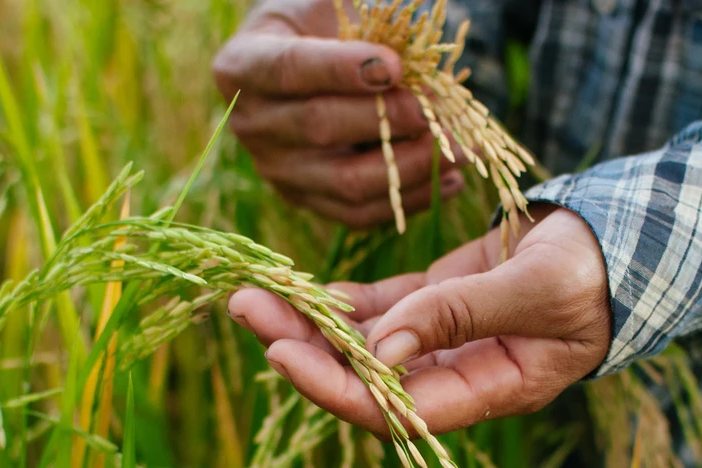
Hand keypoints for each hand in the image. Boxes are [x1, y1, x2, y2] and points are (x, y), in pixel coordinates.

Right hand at [212, 0, 464, 227]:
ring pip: (346, 182)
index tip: (396, 65)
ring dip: (411, 167)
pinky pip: (360, 213)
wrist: (304, 67)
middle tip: (437, 109)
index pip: (289, 69)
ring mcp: (277, 170)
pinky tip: (451, 181)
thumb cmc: (322, 28)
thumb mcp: (330, 9)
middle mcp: (251, 124)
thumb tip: (413, 65)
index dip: (341, 69)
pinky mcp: (307, 200)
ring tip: (459, 149)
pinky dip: (411, 199)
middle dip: (388, 119)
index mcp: (243, 65)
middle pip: (319, 129)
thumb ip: (364, 27)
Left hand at [227, 206, 611, 436]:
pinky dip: (338, 302)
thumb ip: (461, 316)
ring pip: (362, 342)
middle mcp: (454, 376)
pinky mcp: (433, 306)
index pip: (396, 411)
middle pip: (363, 377)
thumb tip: (382, 348)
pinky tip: (300, 289)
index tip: (280, 352)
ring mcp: (440, 342)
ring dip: (308, 321)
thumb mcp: (538, 290)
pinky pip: (376, 311)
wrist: (614, 242)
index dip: (335, 387)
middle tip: (246, 308)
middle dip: (303, 347)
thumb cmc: (594, 272)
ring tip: (253, 292)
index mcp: (487, 390)